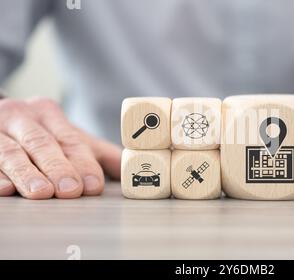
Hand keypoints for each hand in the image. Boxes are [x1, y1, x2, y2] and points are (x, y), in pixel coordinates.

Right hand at [0, 97, 120, 198]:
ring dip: (27, 174)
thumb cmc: (41, 134)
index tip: (92, 185)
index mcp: (49, 113)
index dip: (83, 164)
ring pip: (12, 152)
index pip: (70, 140)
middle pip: (42, 144)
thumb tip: (134, 171)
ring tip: (41, 193)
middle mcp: (22, 117)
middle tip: (70, 191)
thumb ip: (100, 154)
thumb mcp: (70, 138)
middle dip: (57, 168)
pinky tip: (4, 189)